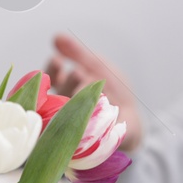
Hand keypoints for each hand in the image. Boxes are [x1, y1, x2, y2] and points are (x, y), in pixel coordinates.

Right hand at [44, 33, 143, 151]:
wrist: (133, 116)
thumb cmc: (112, 91)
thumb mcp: (96, 66)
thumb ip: (76, 53)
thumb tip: (56, 37)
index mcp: (63, 91)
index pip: (49, 80)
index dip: (52, 71)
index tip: (58, 61)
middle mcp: (63, 110)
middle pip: (58, 96)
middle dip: (70, 84)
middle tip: (80, 74)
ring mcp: (73, 128)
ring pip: (68, 116)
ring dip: (78, 101)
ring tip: (91, 93)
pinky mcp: (86, 145)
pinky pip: (81, 138)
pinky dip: (87, 126)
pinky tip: (94, 118)